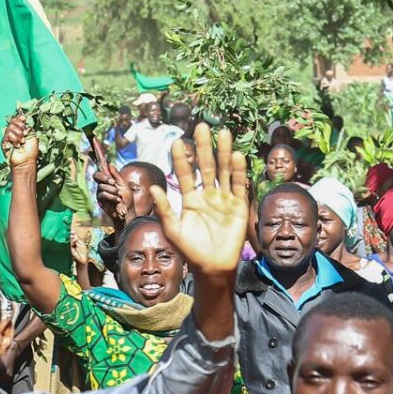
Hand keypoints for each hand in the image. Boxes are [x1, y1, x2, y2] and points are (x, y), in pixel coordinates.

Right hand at [1, 111, 38, 171]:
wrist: (26, 160)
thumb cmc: (31, 150)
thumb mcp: (32, 135)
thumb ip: (27, 126)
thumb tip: (22, 117)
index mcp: (20, 129)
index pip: (16, 119)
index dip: (19, 118)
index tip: (23, 119)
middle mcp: (13, 132)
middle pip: (13, 121)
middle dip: (20, 126)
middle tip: (24, 134)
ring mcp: (8, 137)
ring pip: (11, 127)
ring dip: (18, 135)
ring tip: (22, 142)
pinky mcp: (4, 142)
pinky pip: (8, 134)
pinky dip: (15, 139)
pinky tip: (17, 144)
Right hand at [93, 159, 128, 224]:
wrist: (127, 210)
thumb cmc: (127, 197)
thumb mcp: (123, 184)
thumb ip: (116, 174)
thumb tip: (110, 163)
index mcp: (108, 180)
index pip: (100, 171)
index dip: (101, 170)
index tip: (110, 174)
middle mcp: (102, 185)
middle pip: (96, 176)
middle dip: (105, 178)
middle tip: (113, 182)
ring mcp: (100, 192)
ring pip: (101, 186)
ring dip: (112, 190)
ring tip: (119, 195)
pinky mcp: (100, 200)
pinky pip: (103, 194)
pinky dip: (111, 197)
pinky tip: (117, 200)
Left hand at [151, 125, 248, 280]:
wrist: (213, 267)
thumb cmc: (191, 251)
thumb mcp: (173, 230)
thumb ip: (164, 209)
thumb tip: (153, 188)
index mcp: (190, 199)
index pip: (185, 173)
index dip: (181, 158)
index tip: (176, 141)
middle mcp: (207, 195)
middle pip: (206, 165)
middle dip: (204, 146)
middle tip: (202, 126)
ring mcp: (224, 199)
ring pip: (224, 170)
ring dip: (224, 152)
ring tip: (224, 133)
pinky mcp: (239, 206)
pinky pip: (239, 185)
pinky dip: (238, 171)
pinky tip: (237, 156)